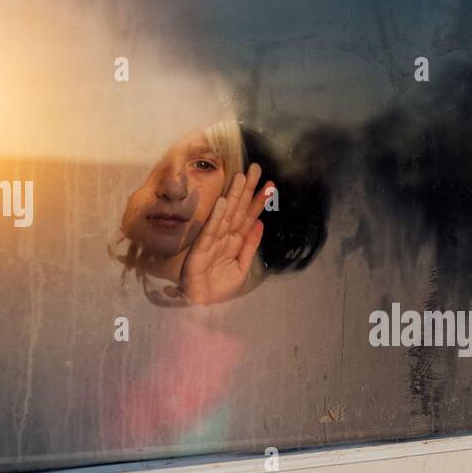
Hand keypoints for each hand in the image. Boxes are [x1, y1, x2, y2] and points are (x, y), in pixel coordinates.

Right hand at [179, 163, 270, 306]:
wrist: (202, 303)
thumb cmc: (219, 286)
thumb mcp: (242, 266)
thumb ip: (250, 245)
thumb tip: (261, 223)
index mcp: (234, 240)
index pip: (248, 216)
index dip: (259, 201)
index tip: (270, 185)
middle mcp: (224, 236)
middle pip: (238, 209)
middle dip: (248, 189)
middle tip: (257, 168)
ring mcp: (212, 240)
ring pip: (226, 214)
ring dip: (234, 196)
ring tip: (242, 177)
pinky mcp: (201, 249)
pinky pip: (211, 230)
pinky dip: (217, 216)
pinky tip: (224, 202)